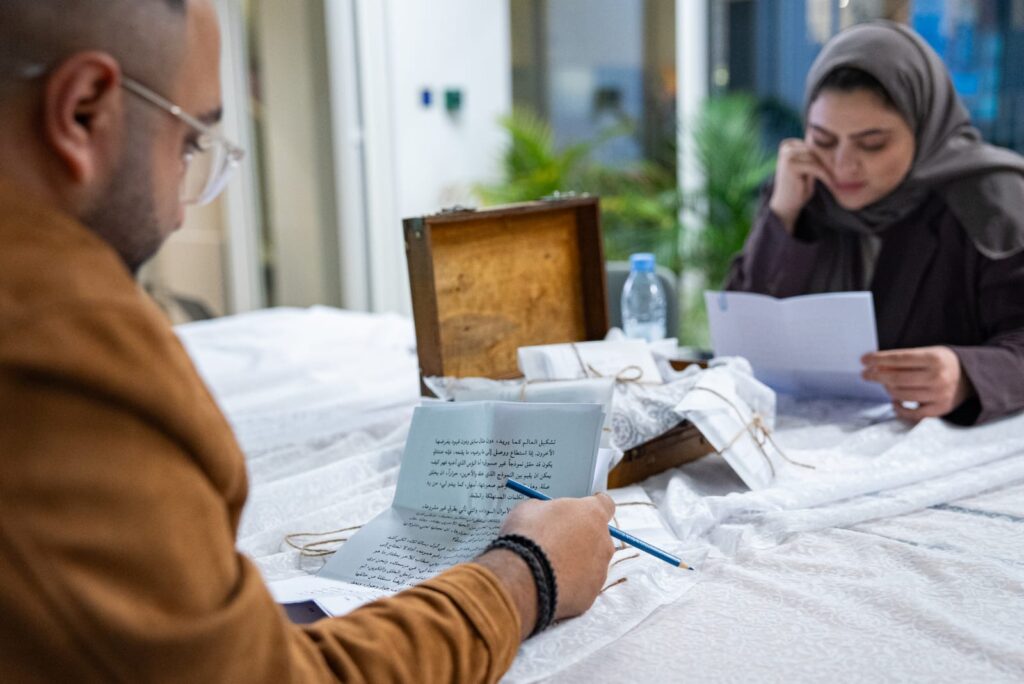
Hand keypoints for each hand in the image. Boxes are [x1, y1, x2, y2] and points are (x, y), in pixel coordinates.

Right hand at [475, 494, 614, 638]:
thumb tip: (545, 515)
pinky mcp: (589, 596)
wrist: (521, 578)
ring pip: (590, 565)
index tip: (582, 510)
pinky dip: (567, 586)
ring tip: (547, 567)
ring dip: (574, 565)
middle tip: (557, 542)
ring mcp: (599, 572)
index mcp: (592, 514)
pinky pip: (580, 587)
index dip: (592, 506)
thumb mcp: (530, 509)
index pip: (605, 504)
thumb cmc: (526, 537)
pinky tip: (548, 584)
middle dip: (581, 539)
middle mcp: (603, 542)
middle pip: (598, 537)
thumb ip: (547, 510)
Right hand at [769, 138, 833, 233]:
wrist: (786, 203)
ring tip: (835, 177)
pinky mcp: (791, 166)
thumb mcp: (807, 166)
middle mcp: (786, 147)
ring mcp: (787, 156)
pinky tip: (831, 182)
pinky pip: (815, 167)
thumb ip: (815, 155)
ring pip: (816, 158)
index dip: (826, 154)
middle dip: (827, 161)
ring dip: (827, 168)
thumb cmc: (799, 185)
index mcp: (788, 144)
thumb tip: (836, 143)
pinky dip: (825, 175)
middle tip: (841, 171)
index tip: (840, 163)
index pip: (814, 144)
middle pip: (815, 149)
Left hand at [861, 346, 974, 420]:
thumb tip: (876, 366)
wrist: (972, 378)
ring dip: (887, 389)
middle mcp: (937, 377)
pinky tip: (894, 401)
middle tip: (865, 374)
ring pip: (901, 395)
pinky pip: (912, 413)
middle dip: (876, 376)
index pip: (899, 359)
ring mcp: (939, 395)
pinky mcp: (940, 409)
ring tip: (884, 384)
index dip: (878, 359)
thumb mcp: (928, 353)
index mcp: (934, 358)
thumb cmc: (943, 363)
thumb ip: (905, 359)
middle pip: (897, 378)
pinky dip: (899, 408)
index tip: (864, 360)